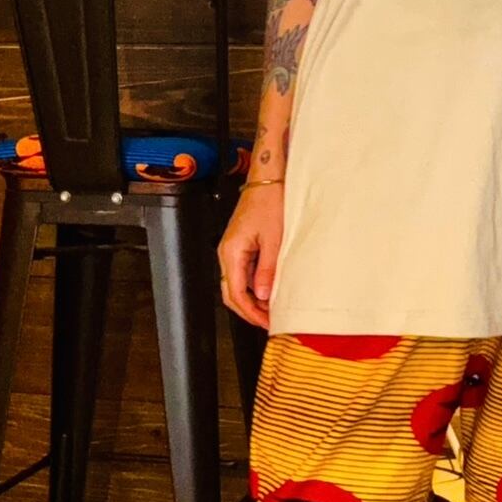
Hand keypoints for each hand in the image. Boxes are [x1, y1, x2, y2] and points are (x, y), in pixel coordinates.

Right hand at [218, 185, 282, 328]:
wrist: (268, 179)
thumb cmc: (270, 201)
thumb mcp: (274, 239)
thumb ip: (267, 270)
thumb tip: (263, 294)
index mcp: (231, 252)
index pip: (235, 293)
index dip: (250, 312)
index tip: (266, 322)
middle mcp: (227, 252)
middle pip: (231, 293)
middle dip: (249, 310)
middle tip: (268, 321)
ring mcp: (233, 249)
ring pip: (237, 284)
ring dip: (252, 299)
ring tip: (272, 308)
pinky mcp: (241, 246)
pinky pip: (243, 272)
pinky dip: (254, 285)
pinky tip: (269, 289)